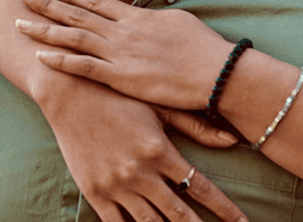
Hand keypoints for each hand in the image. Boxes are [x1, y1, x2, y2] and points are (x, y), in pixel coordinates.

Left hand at [16, 0, 234, 110]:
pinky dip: (60, 62)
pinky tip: (39, 57)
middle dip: (45, 3)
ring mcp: (120, 53)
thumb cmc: (203, 48)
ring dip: (44, 29)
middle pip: (76, 14)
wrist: (216, 71)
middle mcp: (123, 30)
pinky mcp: (121, 77)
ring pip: (73, 37)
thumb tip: (146, 16)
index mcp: (136, 16)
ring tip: (19, 22)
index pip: (95, 1)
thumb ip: (154, 19)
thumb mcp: (177, 22)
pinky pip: (83, 67)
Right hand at [41, 79, 247, 221]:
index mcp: (159, 151)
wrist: (69, 92)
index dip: (225, 210)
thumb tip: (233, 140)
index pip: (201, 189)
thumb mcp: (160, 106)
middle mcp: (139, 172)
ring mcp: (115, 185)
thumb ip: (196, 126)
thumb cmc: (119, 95)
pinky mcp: (93, 192)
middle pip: (179, 215)